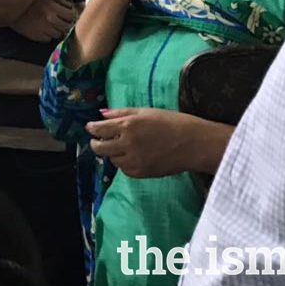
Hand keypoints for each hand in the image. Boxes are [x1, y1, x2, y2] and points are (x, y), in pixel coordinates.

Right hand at [10, 0, 76, 41]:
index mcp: (53, 7)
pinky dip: (47, 35)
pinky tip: (43, 29)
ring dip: (56, 30)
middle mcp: (49, 19)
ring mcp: (43, 29)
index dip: (72, 16)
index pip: (71, 16)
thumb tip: (70, 7)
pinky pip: (48, 39)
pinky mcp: (36, 36)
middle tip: (62, 22)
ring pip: (58, 34)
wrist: (10, 6)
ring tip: (50, 25)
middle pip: (66, 27)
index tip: (69, 16)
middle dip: (66, 24)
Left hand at [86, 108, 212, 177]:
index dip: (92, 128)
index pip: (98, 130)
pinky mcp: (142, 173)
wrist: (193, 143)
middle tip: (99, 140)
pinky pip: (125, 169)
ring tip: (123, 146)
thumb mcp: (145, 111)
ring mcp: (134, 161)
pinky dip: (125, 163)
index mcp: (127, 126)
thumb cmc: (171, 122)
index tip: (91, 128)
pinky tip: (134, 155)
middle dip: (96, 143)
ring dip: (113, 153)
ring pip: (112, 159)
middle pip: (99, 148)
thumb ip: (120, 113)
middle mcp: (127, 145)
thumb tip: (101, 114)